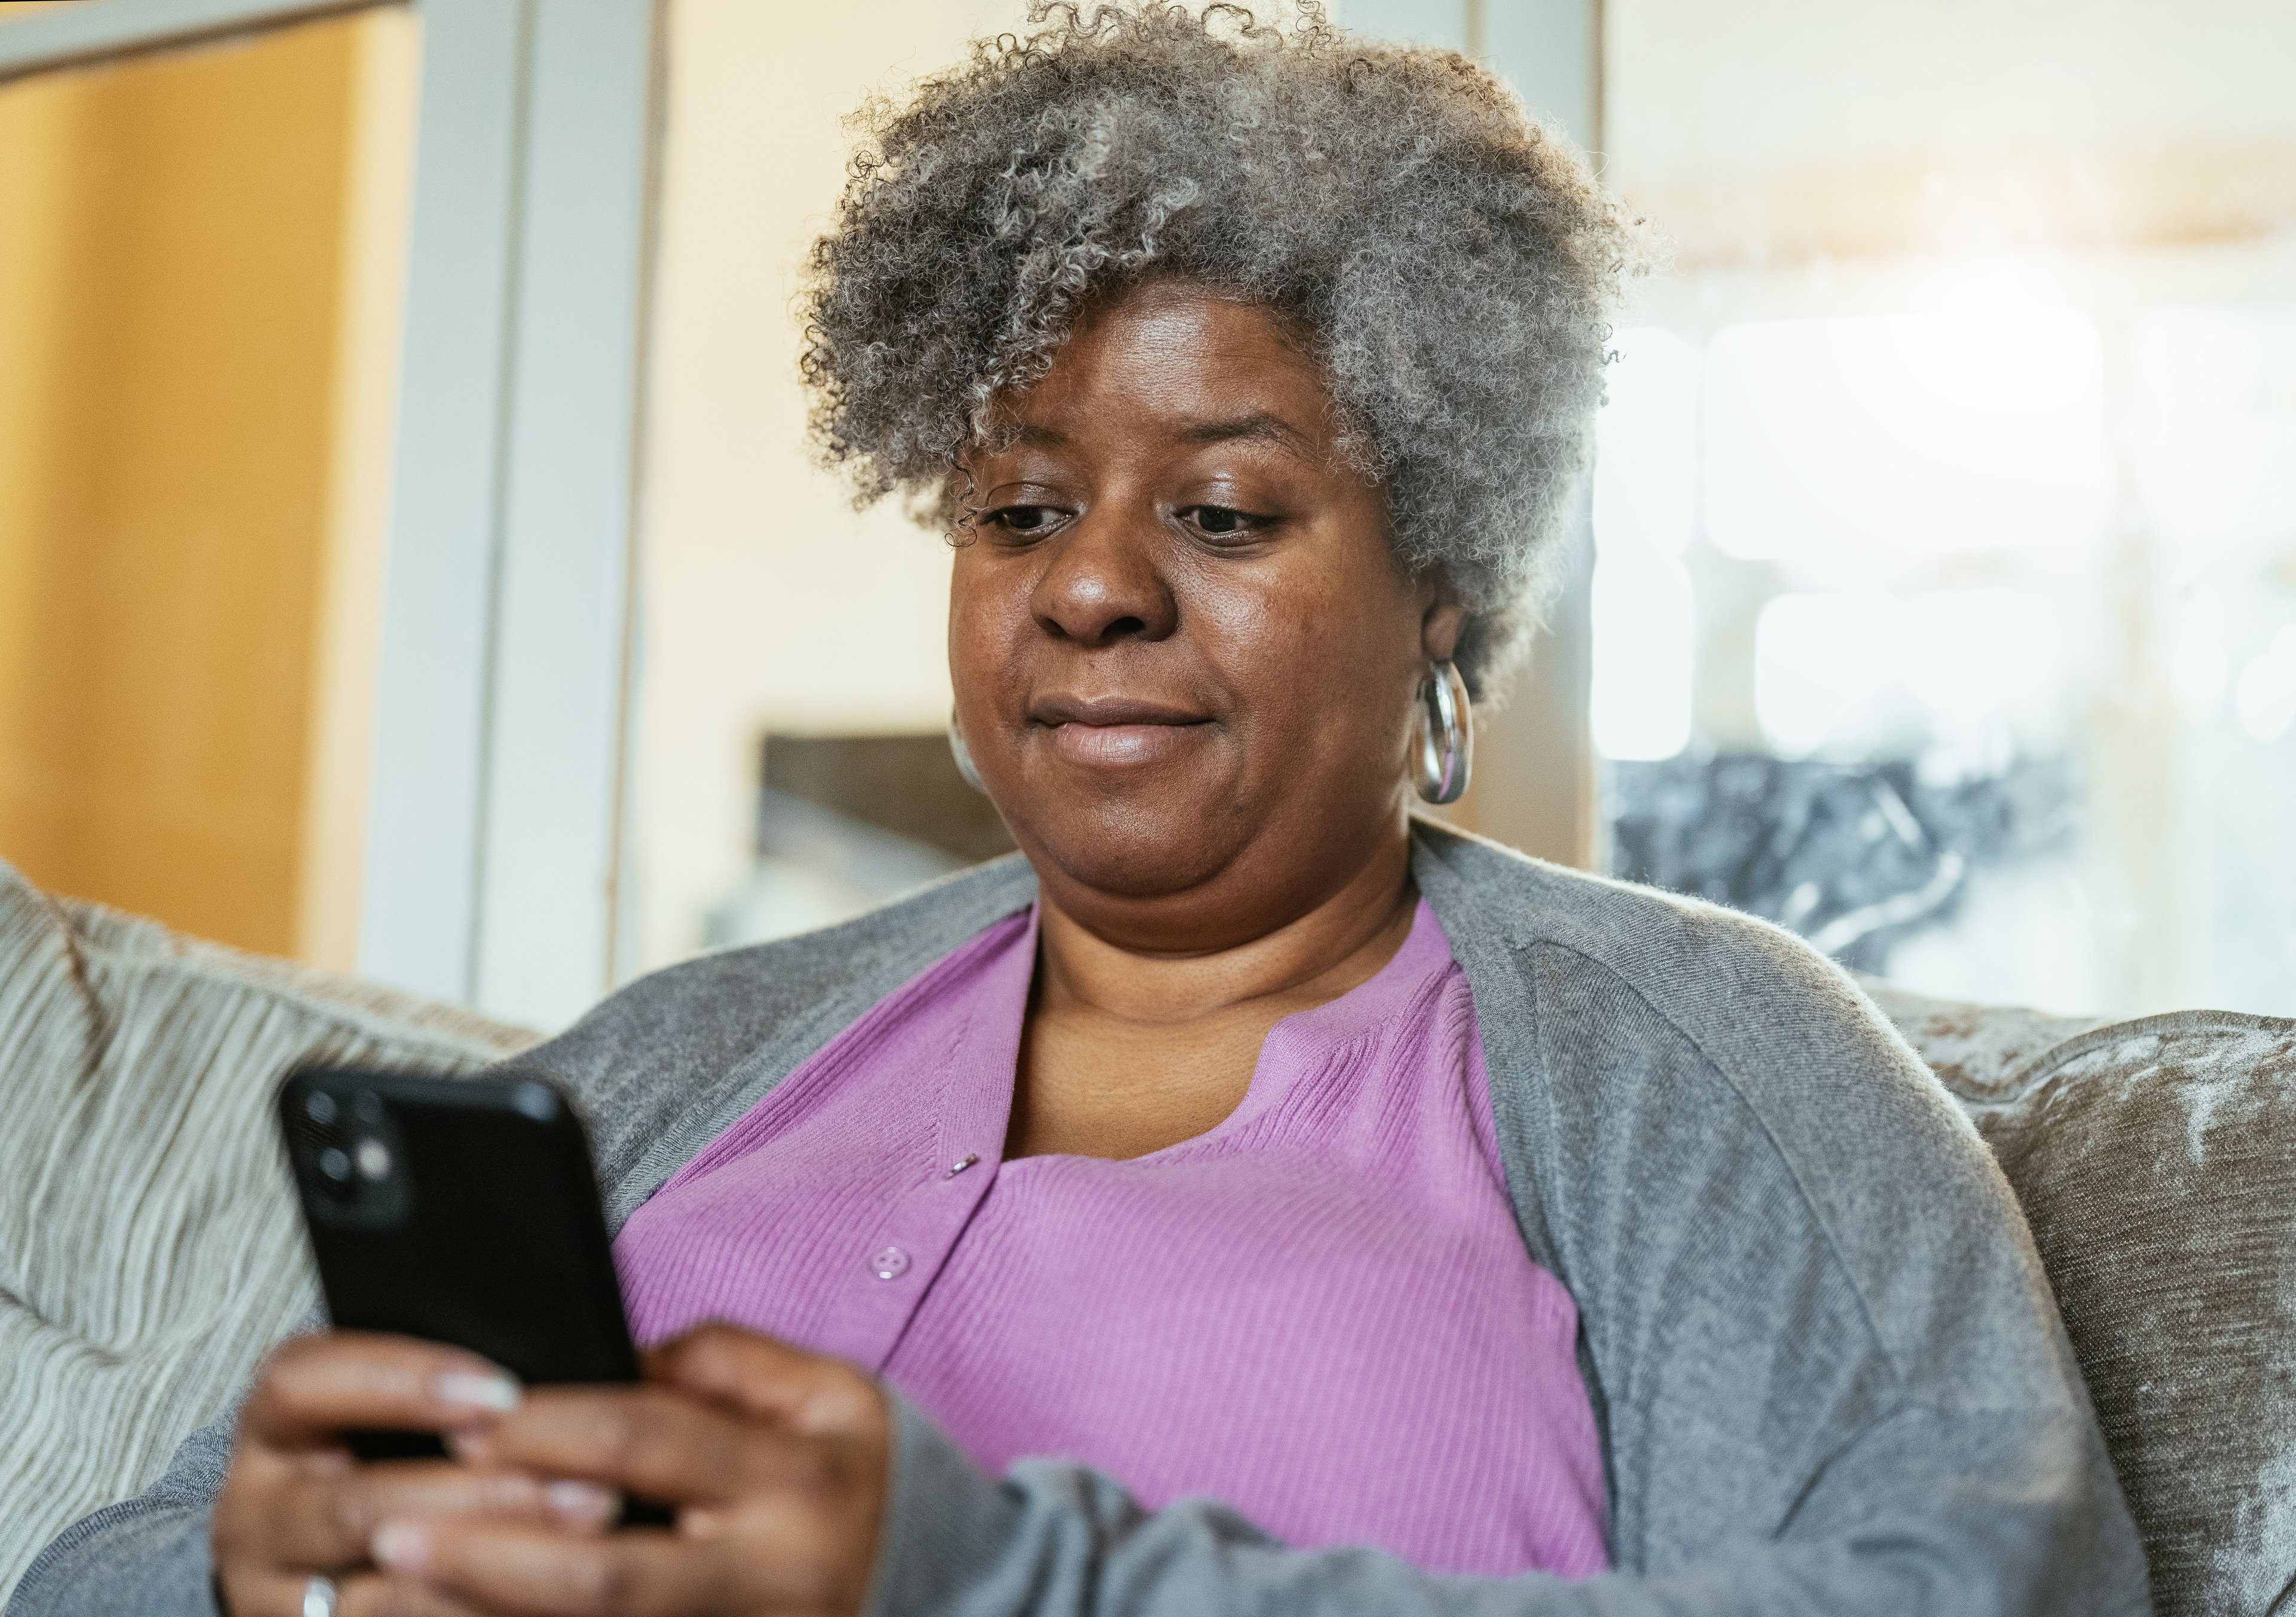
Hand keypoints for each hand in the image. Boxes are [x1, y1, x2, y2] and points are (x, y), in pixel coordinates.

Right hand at [213, 1332, 617, 1616]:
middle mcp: (258, 1519)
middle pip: (356, 1507)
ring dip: (493, 1571)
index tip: (502, 1392)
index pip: (303, 1383)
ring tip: (588, 1552)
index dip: (400, 1382)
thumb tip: (553, 1383)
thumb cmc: (381, 1464)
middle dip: (482, 1499)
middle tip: (589, 1489)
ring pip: (382, 1595)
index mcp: (273, 1433)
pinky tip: (548, 1602)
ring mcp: (280, 1598)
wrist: (318, 1570)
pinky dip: (479, 1613)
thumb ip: (448, 1398)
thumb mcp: (383, 1418)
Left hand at [369, 1326, 891, 1616]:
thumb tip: (599, 1359)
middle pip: (604, 1578)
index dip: (547, 1426)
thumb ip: (720, 1363)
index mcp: (798, 1482)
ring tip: (381, 1595)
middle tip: (389, 1525)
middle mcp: (775, 1581)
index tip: (463, 1414)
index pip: (649, 1442)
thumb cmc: (850, 1476)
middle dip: (487, 1554)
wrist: (934, 1579)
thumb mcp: (824, 1394)